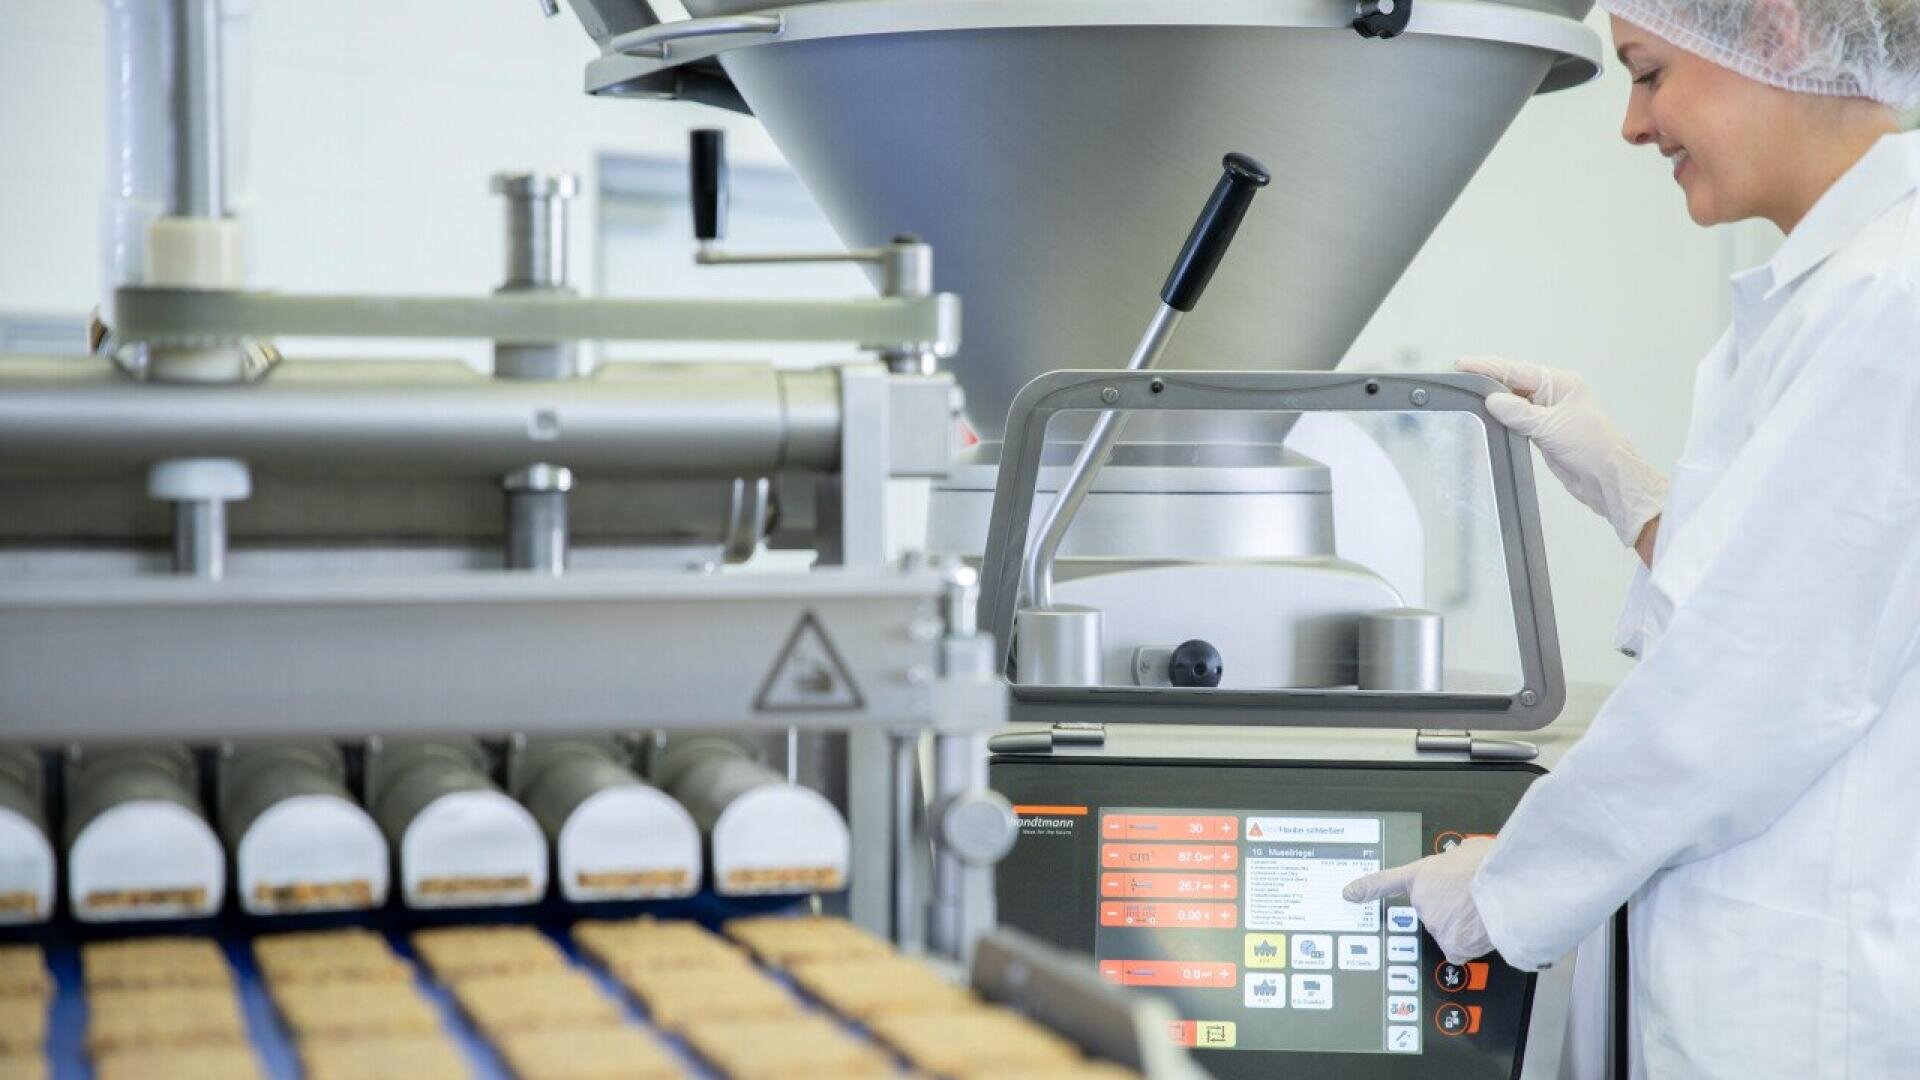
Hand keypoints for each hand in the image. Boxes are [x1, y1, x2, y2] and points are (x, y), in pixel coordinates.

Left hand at [1343, 836, 1494, 965]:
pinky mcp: (1450, 945)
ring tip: (1483, 910)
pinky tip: (1481, 931)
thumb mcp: (1468, 850)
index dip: (1366, 889)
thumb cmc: (1492, 864)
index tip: (1350, 895)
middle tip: (1473, 898)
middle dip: (1452, 908)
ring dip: (1464, 925)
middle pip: (1433, 912)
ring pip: (1448, 931)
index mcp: (1423, 873)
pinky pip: (1458, 950)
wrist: (1506, 885)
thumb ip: (1456, 862)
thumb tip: (1463, 866)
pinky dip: (1469, 945)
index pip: (1386, 882)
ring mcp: (1434, 924)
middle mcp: (1422, 901)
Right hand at [1458, 357, 1668, 546]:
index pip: (1516, 370)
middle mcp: (1554, 393)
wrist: (1606, 478)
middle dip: (1487, 378)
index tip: (1461, 364)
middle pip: (1514, 381)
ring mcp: (1548, 412)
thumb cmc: (1590, 447)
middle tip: (1458, 377)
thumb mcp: (1551, 426)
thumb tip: (1492, 400)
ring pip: (1514, 400)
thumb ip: (1519, 412)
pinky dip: (1501, 416)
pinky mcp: (1543, 431)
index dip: (1487, 367)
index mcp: (1560, 383)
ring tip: (1466, 393)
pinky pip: (1517, 418)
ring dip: (1493, 397)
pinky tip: (1486, 414)